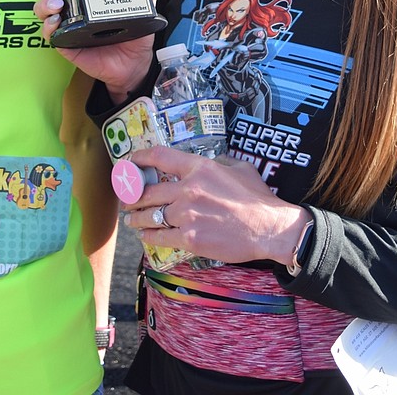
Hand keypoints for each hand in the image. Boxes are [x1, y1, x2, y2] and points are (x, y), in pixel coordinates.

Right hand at [33, 0, 160, 96]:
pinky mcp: (65, 42)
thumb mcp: (143, 8)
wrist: (134, 64)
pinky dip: (49, 27)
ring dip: (45, 3)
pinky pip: (50, 33)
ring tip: (59, 5)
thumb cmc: (134, 34)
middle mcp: (73, 3)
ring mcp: (67, 22)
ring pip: (44, 7)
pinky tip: (57, 23)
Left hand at [121, 145, 307, 265]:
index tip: (130, 162)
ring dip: (136, 217)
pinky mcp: (190, 239)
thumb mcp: (239, 168)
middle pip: (148, 191)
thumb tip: (209, 163)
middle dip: (133, 195)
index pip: (159, 156)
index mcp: (199, 167)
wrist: (269, 228)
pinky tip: (144, 235)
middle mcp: (188, 189)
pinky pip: (160, 236)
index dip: (139, 158)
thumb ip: (219, 163)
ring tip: (131, 219)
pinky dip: (148, 236)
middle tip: (127, 198)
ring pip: (150, 215)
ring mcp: (187, 215)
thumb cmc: (258, 198)